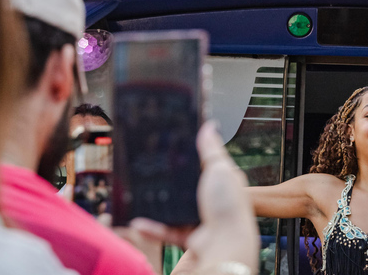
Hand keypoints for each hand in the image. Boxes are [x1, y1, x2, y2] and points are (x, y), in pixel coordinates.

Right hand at [132, 121, 258, 273]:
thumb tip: (209, 125)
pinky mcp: (189, 235)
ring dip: (156, 206)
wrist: (224, 243)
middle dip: (170, 182)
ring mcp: (200, 218)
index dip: (190, 157)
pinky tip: (139, 221)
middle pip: (186, 186)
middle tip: (151, 171)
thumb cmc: (228, 206)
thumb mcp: (219, 169)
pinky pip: (166, 230)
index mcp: (222, 180)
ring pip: (173, 209)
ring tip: (140, 195)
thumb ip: (211, 149)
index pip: (204, 164)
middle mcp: (212, 199)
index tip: (171, 150)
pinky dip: (152, 227)